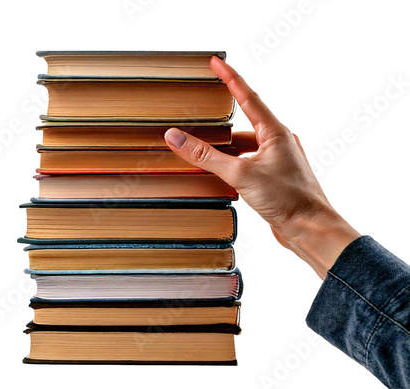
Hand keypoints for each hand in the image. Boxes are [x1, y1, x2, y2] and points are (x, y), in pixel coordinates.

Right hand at [165, 56, 360, 278]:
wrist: (311, 229)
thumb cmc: (287, 198)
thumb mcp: (240, 173)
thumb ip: (206, 156)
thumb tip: (176, 137)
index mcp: (275, 132)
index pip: (248, 96)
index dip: (230, 77)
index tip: (216, 61)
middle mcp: (278, 142)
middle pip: (243, 124)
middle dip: (220, 124)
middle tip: (199, 117)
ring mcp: (277, 160)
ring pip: (244, 147)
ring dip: (225, 150)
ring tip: (201, 152)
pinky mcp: (274, 178)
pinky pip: (248, 163)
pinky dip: (233, 166)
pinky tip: (220, 175)